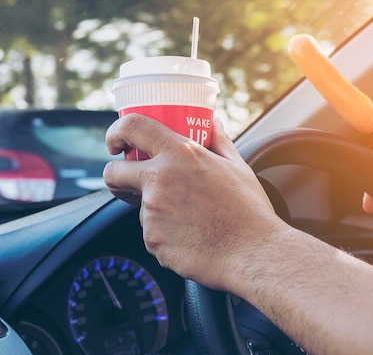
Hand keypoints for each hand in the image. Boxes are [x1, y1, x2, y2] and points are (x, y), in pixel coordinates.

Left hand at [103, 114, 284, 289]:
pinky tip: (192, 236)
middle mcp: (160, 179)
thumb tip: (214, 125)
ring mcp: (152, 212)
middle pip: (115, 173)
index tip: (118, 143)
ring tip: (191, 218)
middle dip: (118, 177)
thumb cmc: (249, 210)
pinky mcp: (152, 240)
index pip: (133, 127)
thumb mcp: (237, 167)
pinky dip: (166, 234)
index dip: (117, 132)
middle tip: (133, 184)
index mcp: (181, 154)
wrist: (252, 252)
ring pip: (140, 207)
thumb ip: (220, 142)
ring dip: (156, 211)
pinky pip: (152, 233)